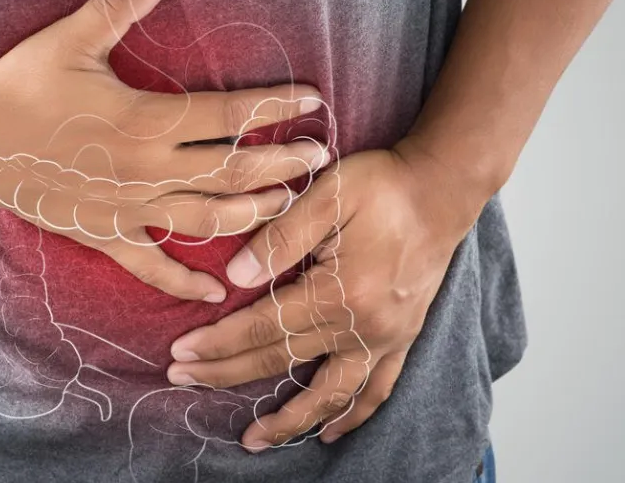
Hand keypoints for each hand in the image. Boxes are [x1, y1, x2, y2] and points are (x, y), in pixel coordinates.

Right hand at [0, 0, 327, 302]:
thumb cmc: (19, 86)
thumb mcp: (69, 39)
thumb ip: (118, 6)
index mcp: (145, 120)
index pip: (229, 117)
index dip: (275, 108)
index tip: (312, 100)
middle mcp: (147, 170)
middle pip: (233, 173)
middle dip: (283, 167)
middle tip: (321, 158)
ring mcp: (128, 208)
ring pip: (208, 221)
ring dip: (254, 215)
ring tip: (289, 207)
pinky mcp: (105, 235)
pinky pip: (153, 267)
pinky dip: (185, 283)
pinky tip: (216, 293)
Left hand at [163, 140, 488, 449]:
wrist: (443, 187)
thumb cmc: (384, 185)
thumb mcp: (328, 193)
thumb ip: (280, 237)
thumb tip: (235, 278)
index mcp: (340, 291)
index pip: (263, 327)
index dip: (218, 343)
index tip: (181, 353)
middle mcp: (364, 326)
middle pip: (283, 360)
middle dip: (227, 373)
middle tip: (183, 380)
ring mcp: (386, 338)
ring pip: (330, 394)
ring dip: (290, 421)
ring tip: (253, 440)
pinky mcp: (403, 338)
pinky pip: (376, 391)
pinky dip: (352, 415)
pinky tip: (329, 432)